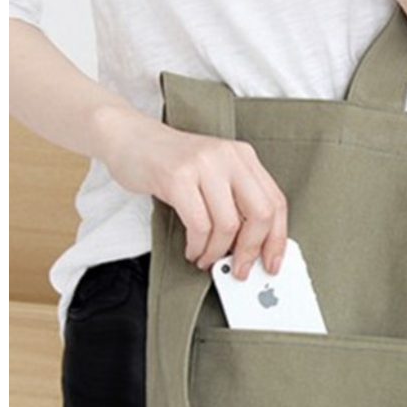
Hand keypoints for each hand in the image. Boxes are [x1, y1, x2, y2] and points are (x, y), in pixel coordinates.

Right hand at [96, 106, 287, 279]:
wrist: (129, 137)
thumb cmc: (170, 162)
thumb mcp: (213, 172)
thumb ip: (235, 201)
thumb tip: (253, 246)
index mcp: (244, 156)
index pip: (276, 202)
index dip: (277, 238)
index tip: (271, 263)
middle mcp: (228, 157)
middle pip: (260, 214)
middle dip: (250, 250)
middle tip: (239, 269)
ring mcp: (204, 165)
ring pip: (228, 224)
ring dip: (217, 252)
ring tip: (206, 259)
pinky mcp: (177, 177)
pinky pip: (198, 225)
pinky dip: (198, 247)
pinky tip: (192, 251)